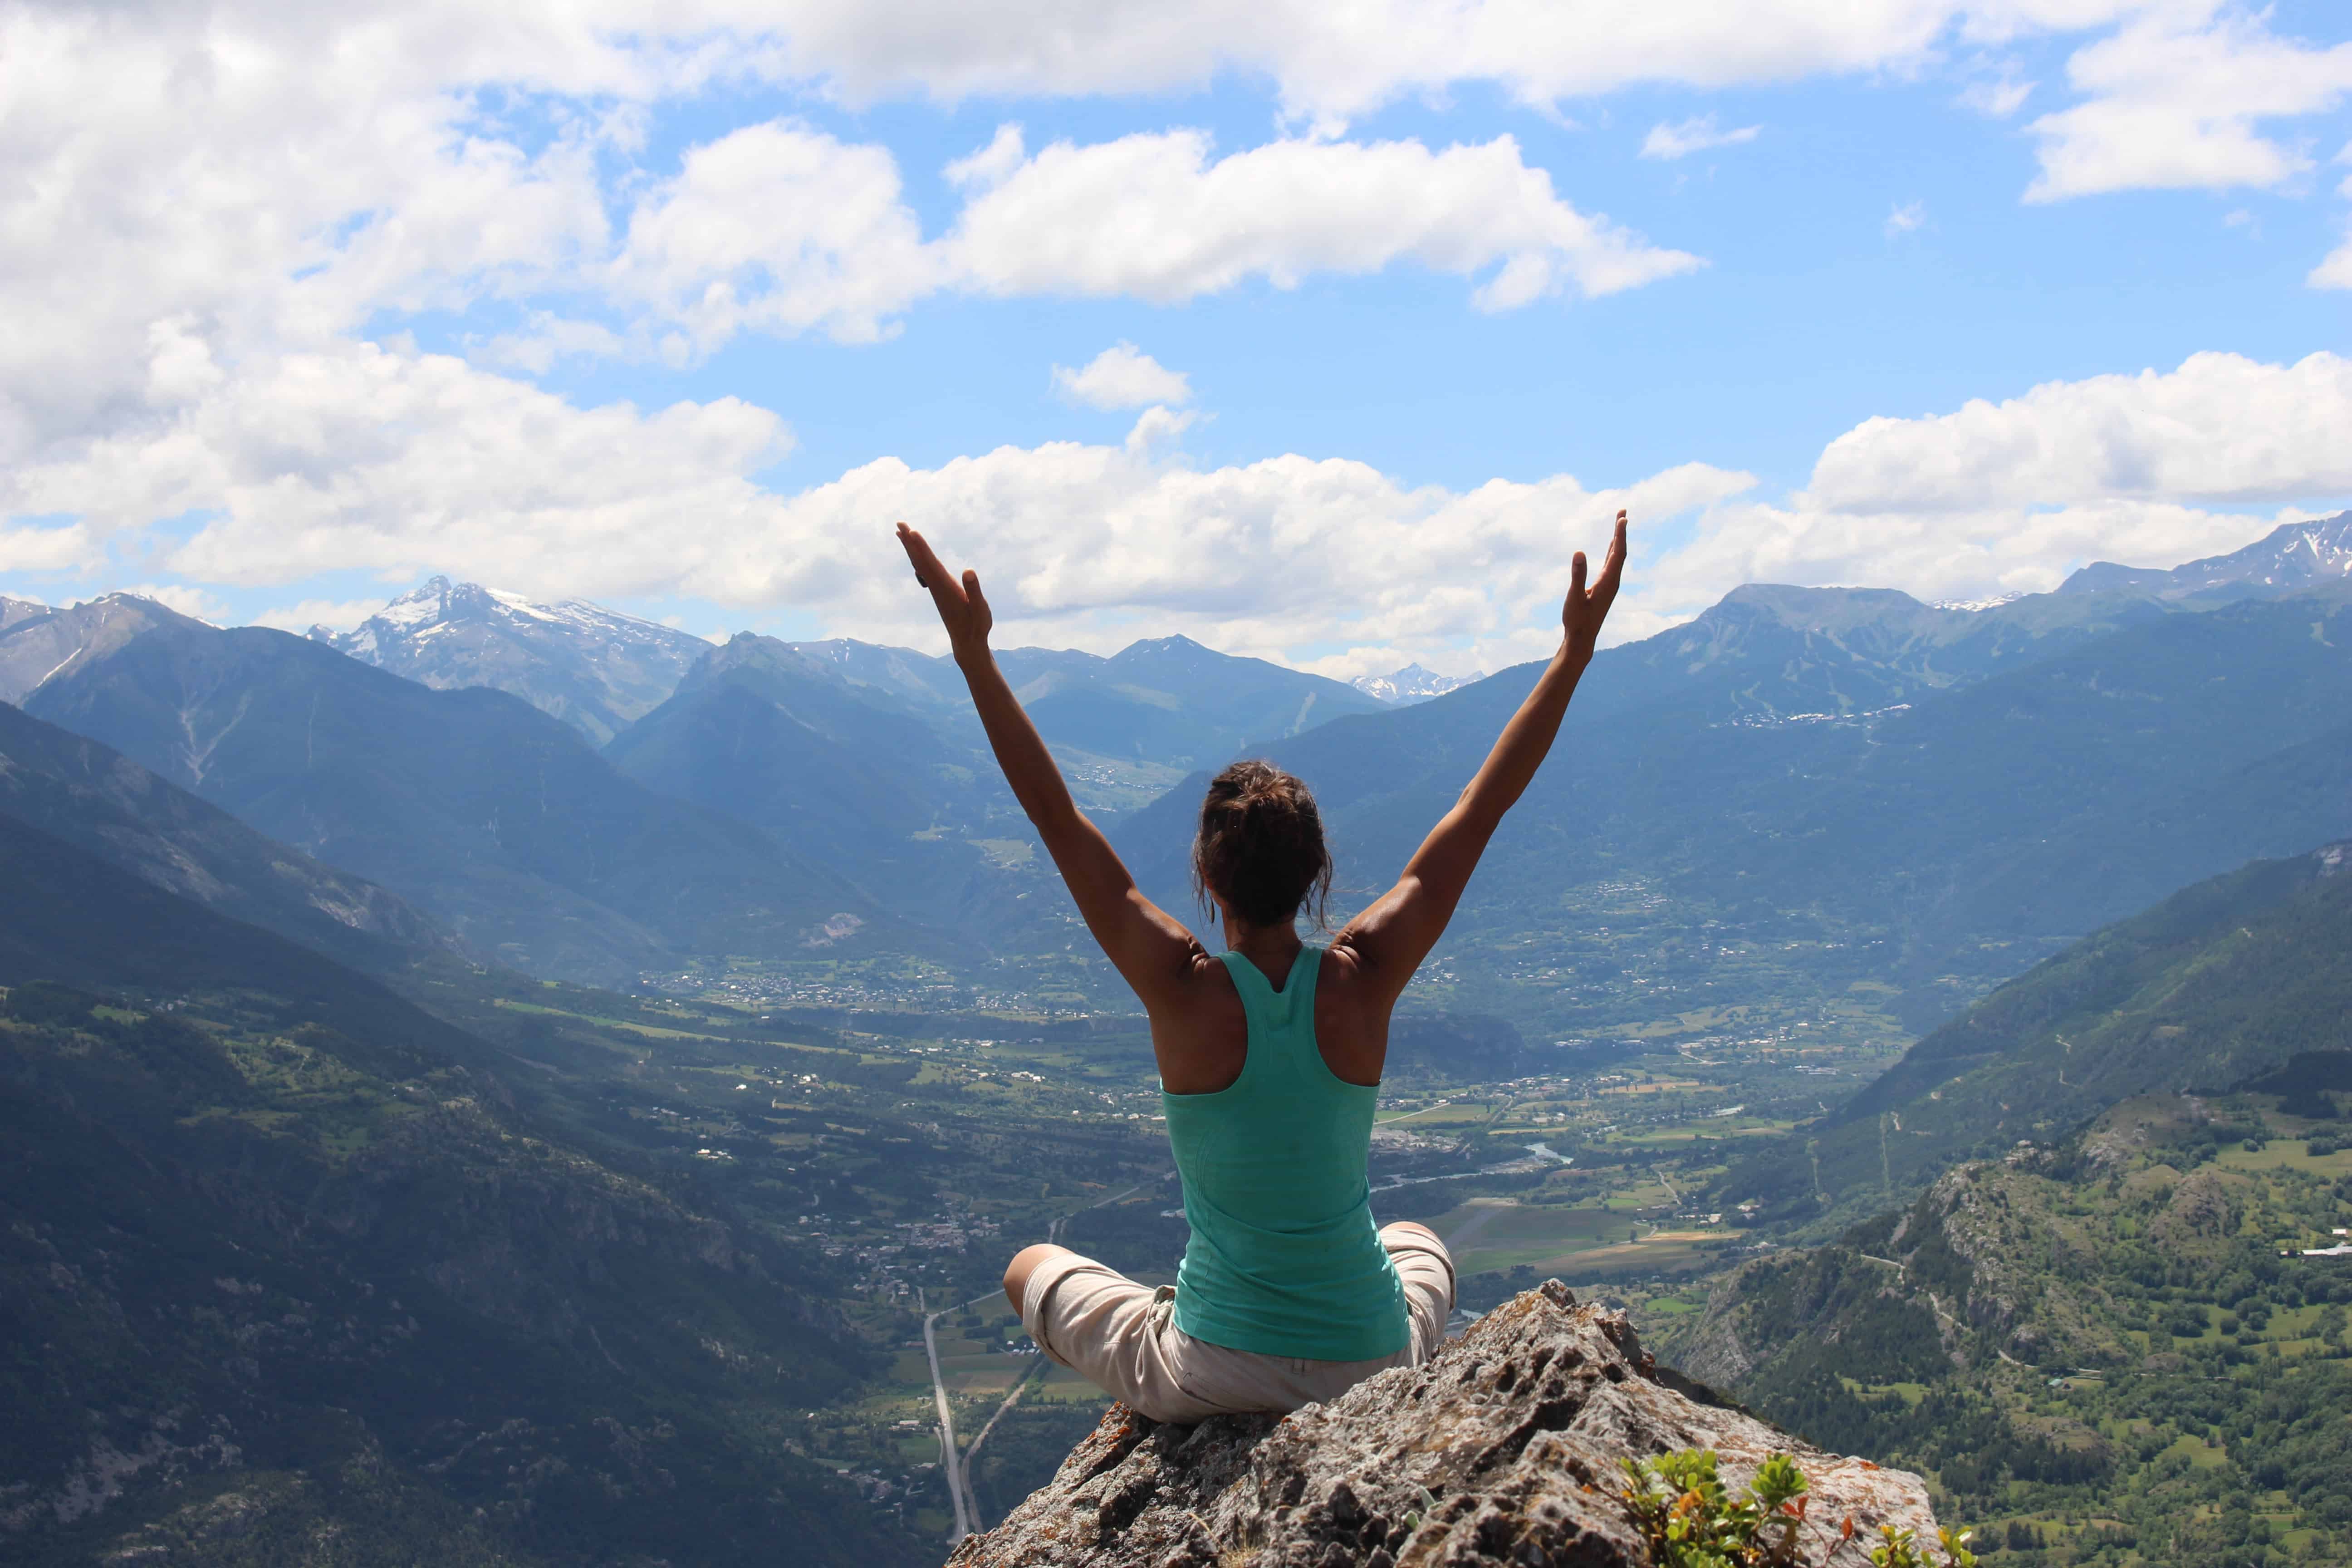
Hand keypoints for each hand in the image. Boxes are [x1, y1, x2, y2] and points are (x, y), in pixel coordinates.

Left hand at [896, 522, 993, 662]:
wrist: (967, 643)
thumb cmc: (976, 626)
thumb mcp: (980, 610)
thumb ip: (974, 591)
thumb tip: (968, 570)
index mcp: (946, 588)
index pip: (931, 564)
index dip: (921, 548)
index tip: (911, 531)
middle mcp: (937, 586)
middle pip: (920, 560)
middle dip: (910, 542)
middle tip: (899, 522)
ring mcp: (936, 588)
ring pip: (920, 564)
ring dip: (911, 548)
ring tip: (901, 533)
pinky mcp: (939, 590)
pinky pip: (924, 570)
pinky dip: (918, 558)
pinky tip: (915, 554)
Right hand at [1561, 509, 1627, 660]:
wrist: (1581, 639)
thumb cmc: (1577, 620)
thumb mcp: (1574, 597)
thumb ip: (1577, 575)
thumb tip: (1579, 553)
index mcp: (1608, 581)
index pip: (1617, 553)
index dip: (1620, 535)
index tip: (1623, 518)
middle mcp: (1612, 581)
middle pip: (1620, 551)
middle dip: (1621, 531)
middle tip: (1623, 512)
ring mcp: (1609, 584)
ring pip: (1616, 557)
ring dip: (1617, 539)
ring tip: (1619, 522)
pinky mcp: (1604, 588)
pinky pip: (1611, 563)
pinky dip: (1612, 550)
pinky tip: (1611, 546)